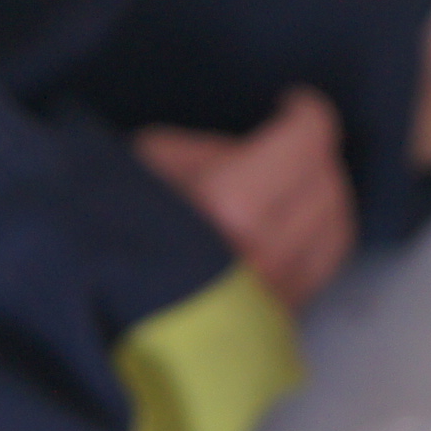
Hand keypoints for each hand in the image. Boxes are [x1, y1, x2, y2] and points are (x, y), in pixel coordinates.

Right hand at [134, 89, 354, 308]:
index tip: (292, 104)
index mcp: (233, 204)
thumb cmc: (114, 228)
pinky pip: (319, 269)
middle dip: (313, 154)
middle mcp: (266, 254)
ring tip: (290, 186)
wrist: (94, 315)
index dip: (307, 112)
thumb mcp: (151, 160)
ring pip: (337, 231)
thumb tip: (255, 153)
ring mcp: (275, 297)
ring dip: (321, 198)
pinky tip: (282, 229)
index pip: (308, 141)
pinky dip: (312, 239)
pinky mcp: (277, 325)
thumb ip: (215, 149)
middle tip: (286, 145)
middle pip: (328, 184)